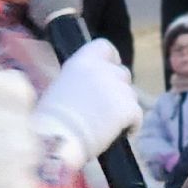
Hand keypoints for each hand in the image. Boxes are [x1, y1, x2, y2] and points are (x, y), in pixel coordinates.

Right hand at [34, 40, 141, 169]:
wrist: (58, 141)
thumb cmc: (50, 121)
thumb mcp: (59, 89)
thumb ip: (78, 82)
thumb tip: (87, 92)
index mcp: (82, 61)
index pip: (105, 47)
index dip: (110, 59)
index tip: (108, 70)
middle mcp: (103, 70)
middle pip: (122, 73)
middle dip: (117, 88)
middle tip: (106, 107)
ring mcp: (118, 88)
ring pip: (131, 95)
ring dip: (124, 107)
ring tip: (109, 125)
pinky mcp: (129, 108)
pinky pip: (137, 115)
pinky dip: (132, 125)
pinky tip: (120, 135)